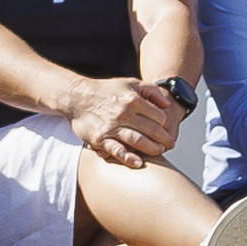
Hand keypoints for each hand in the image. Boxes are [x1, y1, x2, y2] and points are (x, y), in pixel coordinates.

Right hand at [68, 76, 186, 163]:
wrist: (77, 96)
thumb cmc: (106, 90)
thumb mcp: (130, 82)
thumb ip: (151, 91)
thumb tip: (167, 105)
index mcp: (133, 99)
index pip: (158, 116)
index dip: (166, 124)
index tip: (167, 130)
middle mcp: (124, 113)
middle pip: (152, 130)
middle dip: (164, 139)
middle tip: (170, 145)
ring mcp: (112, 127)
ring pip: (138, 141)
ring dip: (152, 149)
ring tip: (160, 152)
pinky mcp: (100, 138)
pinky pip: (117, 150)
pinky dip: (128, 158)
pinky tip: (138, 163)